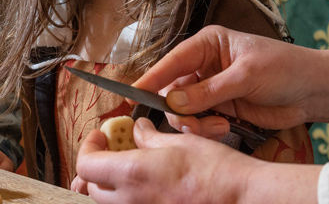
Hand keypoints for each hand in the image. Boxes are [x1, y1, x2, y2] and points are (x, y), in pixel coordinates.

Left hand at [74, 117, 319, 203]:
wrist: (241, 198)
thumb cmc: (216, 170)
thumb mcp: (180, 141)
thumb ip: (150, 138)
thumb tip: (139, 132)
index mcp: (132, 173)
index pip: (86, 165)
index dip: (89, 147)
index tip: (101, 137)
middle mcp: (131, 200)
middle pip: (92, 187)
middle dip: (97, 167)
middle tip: (113, 151)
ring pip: (110, 203)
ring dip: (111, 186)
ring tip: (130, 170)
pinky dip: (130, 198)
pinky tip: (147, 187)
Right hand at [132, 25, 316, 138]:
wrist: (313, 90)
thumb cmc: (284, 68)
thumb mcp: (246, 75)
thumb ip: (209, 90)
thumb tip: (173, 101)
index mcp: (208, 45)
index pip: (172, 61)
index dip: (152, 78)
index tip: (134, 94)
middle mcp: (204, 66)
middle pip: (172, 90)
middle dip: (178, 109)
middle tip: (189, 122)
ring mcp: (211, 90)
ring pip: (183, 111)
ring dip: (194, 123)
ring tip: (217, 125)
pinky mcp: (220, 110)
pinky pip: (199, 123)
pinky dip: (206, 130)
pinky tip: (225, 127)